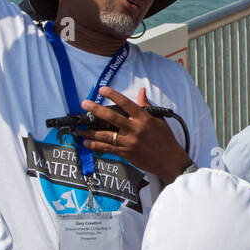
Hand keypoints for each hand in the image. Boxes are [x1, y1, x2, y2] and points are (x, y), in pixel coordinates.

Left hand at [77, 86, 191, 184]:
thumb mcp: (158, 120)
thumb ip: (147, 106)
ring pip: (106, 135)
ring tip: (79, 130)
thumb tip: (142, 91)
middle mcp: (135, 129)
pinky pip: (108, 149)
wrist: (170, 160)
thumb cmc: (165, 139)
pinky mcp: (126, 154)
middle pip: (112, 117)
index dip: (114, 95)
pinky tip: (87, 144)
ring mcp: (129, 142)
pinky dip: (96, 146)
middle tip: (85, 104)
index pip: (126, 104)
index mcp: (144, 119)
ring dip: (91, 133)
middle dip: (96, 110)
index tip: (102, 90)